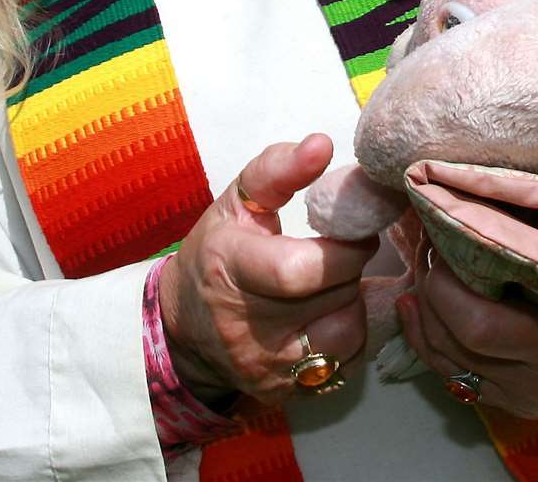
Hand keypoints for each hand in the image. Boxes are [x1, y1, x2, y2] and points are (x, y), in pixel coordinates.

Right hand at [160, 134, 378, 402]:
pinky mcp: (287, 393)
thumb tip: (322, 144)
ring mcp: (267, 367)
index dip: (342, 248)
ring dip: (352, 303)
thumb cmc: (218, 250)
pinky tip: (328, 314)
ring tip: (334, 285)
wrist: (185, 325)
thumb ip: (279, 168)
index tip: (352, 230)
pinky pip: (345, 364)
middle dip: (351, 268)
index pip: (299, 270)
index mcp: (230, 270)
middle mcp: (246, 328)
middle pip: (332, 296)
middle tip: (344, 252)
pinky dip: (347, 335)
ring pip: (346, 333)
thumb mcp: (238, 200)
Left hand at [398, 235, 537, 419]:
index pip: (478, 324)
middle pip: (458, 344)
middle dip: (428, 293)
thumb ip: (530, 227)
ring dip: (424, 317)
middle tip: (423, 247)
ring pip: (450, 365)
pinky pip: (461, 380)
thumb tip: (465, 192)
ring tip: (418, 273)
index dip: (443, 281)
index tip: (437, 235)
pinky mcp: (523, 404)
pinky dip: (435, 343)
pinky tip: (420, 309)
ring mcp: (532, 398)